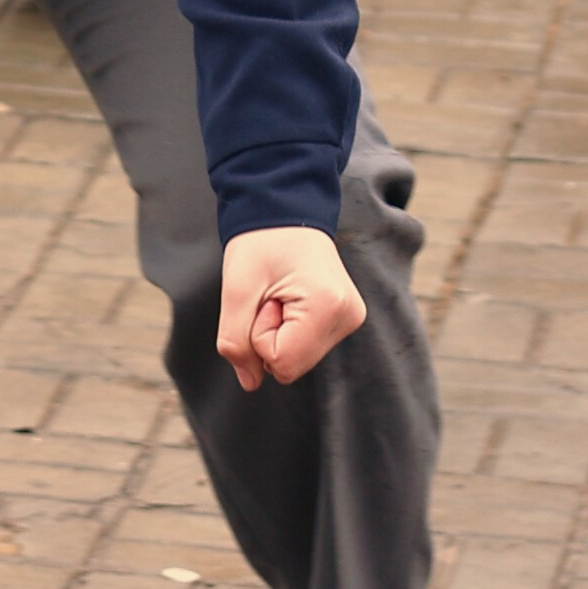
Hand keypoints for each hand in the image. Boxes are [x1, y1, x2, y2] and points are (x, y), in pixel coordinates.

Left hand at [217, 227, 364, 389]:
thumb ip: (236, 342)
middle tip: (271, 295)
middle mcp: (348, 315)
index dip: (259, 335)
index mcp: (328, 305)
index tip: (265, 297)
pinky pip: (308, 346)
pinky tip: (292, 299)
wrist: (285, 206)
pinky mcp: (346, 317)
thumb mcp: (236, 289)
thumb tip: (250, 381)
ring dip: (280, 332)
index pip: (281, 363)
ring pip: (299, 359)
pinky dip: (292, 329)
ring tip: (281, 293)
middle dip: (270, 336)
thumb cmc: (261, 239)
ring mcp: (351, 317)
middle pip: (293, 365)